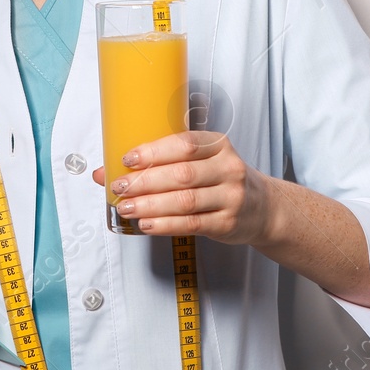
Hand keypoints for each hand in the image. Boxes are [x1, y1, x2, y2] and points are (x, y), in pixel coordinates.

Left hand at [92, 131, 269, 245]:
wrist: (264, 208)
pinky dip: (165, 225)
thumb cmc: (222, 179)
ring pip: (185, 201)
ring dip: (151, 205)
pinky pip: (192, 224)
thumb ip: (159, 162)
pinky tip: (147, 224)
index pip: (185, 144)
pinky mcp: (228, 223)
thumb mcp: (200, 162)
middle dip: (145, 181)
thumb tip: (106, 171)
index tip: (128, 159)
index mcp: (218, 144)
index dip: (154, 151)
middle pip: (182, 174)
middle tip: (120, 188)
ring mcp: (231, 197)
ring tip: (127, 208)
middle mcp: (228, 168)